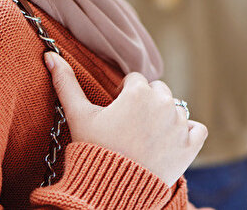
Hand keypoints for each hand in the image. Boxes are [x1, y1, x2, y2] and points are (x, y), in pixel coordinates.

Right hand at [45, 52, 206, 186]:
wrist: (111, 193)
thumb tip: (50, 54)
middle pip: (157, 91)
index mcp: (138, 91)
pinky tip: (169, 142)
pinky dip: (187, 133)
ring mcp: (179, 124)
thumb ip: (65, 82)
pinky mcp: (191, 145)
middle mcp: (163, 103)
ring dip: (164, 118)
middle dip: (145, 103)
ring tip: (144, 138)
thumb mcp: (77, 115)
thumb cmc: (93, 151)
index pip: (134, 81)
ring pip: (175, 108)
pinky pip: (197, 129)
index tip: (114, 114)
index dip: (122, 96)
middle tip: (128, 127)